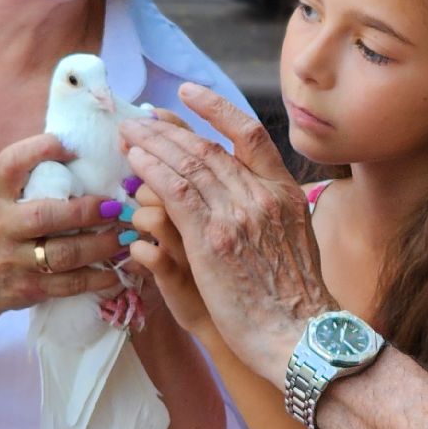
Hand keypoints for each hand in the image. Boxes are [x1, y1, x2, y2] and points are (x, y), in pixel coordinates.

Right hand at [0, 133, 133, 325]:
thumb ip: (28, 178)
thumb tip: (85, 153)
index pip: (10, 164)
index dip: (40, 150)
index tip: (72, 146)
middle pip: (45, 216)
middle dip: (86, 210)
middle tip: (117, 205)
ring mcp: (11, 261)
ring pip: (63, 253)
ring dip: (102, 245)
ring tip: (127, 236)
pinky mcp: (25, 289)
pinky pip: (68, 284)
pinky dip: (98, 277)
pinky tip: (118, 269)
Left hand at [120, 84, 335, 383]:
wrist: (300, 335)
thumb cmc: (296, 301)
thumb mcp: (297, 241)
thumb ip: (272, 213)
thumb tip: (252, 196)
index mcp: (285, 192)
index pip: (249, 134)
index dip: (216, 108)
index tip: (188, 94)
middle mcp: (262, 195)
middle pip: (208, 147)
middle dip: (169, 128)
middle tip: (139, 118)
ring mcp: (238, 214)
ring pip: (187, 164)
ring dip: (152, 144)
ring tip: (127, 133)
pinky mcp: (212, 238)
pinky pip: (175, 191)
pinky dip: (152, 170)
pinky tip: (134, 161)